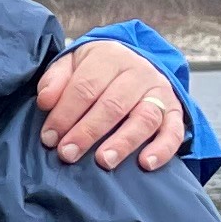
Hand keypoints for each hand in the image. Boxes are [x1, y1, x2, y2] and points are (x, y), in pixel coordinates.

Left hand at [32, 38, 187, 171]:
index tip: (50, 138)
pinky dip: (162, 149)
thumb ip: (56, 80)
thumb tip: (45, 101)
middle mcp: (138, 72)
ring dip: (124, 142)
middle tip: (68, 154)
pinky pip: (173, 131)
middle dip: (88, 131)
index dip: (65, 114)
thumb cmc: (97, 71)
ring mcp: (159, 92)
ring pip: (144, 118)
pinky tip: (145, 164)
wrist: (135, 64)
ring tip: (104, 161)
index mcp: (109, 57)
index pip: (85, 87)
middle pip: (113, 104)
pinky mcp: (175, 111)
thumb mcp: (73, 65)